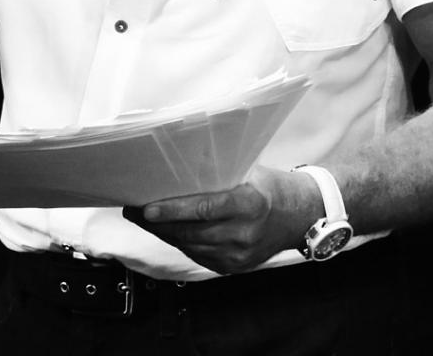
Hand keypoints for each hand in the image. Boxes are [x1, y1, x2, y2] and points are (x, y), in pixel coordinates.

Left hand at [123, 165, 321, 273]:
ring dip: (164, 233)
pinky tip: (167, 230)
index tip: (147, 208)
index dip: (172, 209)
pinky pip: (198, 255)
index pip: (203, 209)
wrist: (299, 217)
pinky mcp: (233, 267)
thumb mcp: (248, 171)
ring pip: (190, 246)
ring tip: (144, 218)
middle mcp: (243, 234)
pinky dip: (180, 242)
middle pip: (190, 231)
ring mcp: (238, 255)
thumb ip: (218, 173)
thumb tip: (179, 165)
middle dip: (158, 222)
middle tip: (133, 208)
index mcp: (249, 204)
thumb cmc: (270, 187)